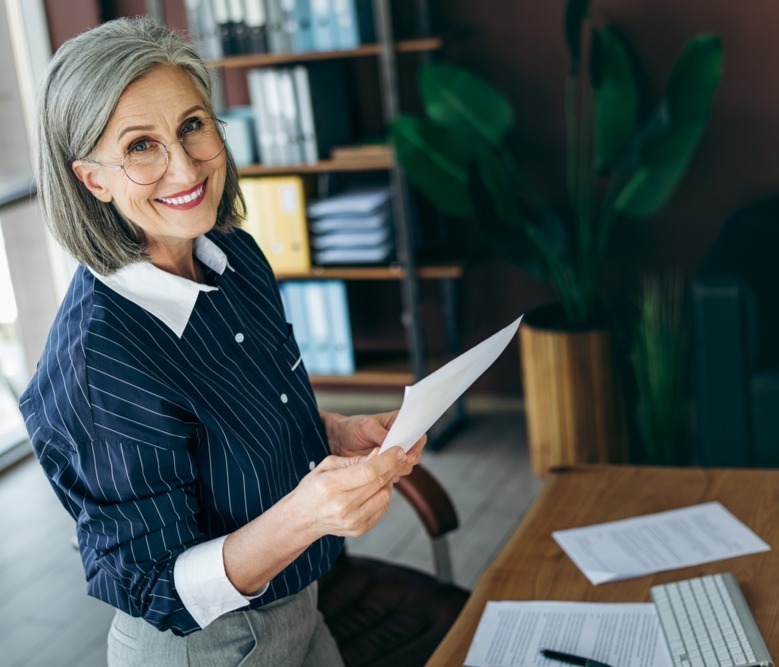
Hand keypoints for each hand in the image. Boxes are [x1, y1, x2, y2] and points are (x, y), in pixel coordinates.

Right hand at [291, 447, 407, 538]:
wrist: (302, 518)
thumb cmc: (314, 488)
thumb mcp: (327, 466)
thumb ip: (354, 460)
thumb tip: (378, 454)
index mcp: (331, 485)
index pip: (369, 471)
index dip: (387, 460)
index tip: (398, 450)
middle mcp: (342, 506)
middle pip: (379, 483)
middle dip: (392, 466)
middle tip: (397, 456)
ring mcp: (352, 521)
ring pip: (385, 495)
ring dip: (388, 481)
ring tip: (380, 474)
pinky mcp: (359, 529)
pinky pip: (383, 508)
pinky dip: (382, 495)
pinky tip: (373, 489)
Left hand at [321, 410, 425, 470]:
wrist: (337, 441)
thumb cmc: (352, 428)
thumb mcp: (366, 427)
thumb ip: (381, 435)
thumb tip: (394, 445)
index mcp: (400, 424)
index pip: (418, 435)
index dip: (416, 445)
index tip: (407, 453)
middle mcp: (400, 440)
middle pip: (416, 453)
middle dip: (407, 460)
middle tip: (395, 462)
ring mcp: (394, 454)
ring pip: (407, 466)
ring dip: (397, 468)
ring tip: (383, 467)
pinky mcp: (387, 467)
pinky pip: (395, 474)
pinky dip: (388, 475)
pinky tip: (377, 472)